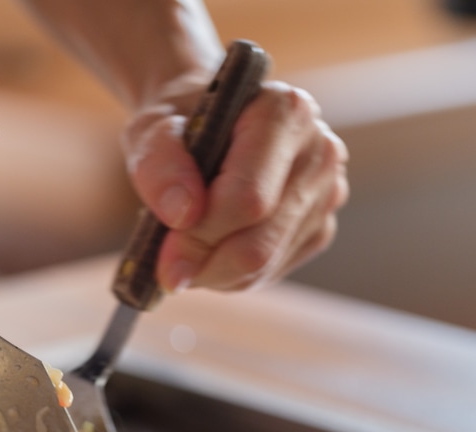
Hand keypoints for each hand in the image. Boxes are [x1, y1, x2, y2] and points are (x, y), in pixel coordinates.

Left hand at [123, 81, 348, 291]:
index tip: (164, 242)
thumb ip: (158, 164)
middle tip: (165, 261)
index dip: (200, 232)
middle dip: (202, 260)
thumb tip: (183, 214)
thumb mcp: (150, 130)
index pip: (248, 199)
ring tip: (183, 247)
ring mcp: (326, 194)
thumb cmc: (178, 126)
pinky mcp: (319, 229)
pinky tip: (210, 249)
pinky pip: (270, 274)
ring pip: (262, 266)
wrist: (203, 128)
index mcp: (286, 112)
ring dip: (211, 271)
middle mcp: (319, 152)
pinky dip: (229, 275)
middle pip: (257, 243)